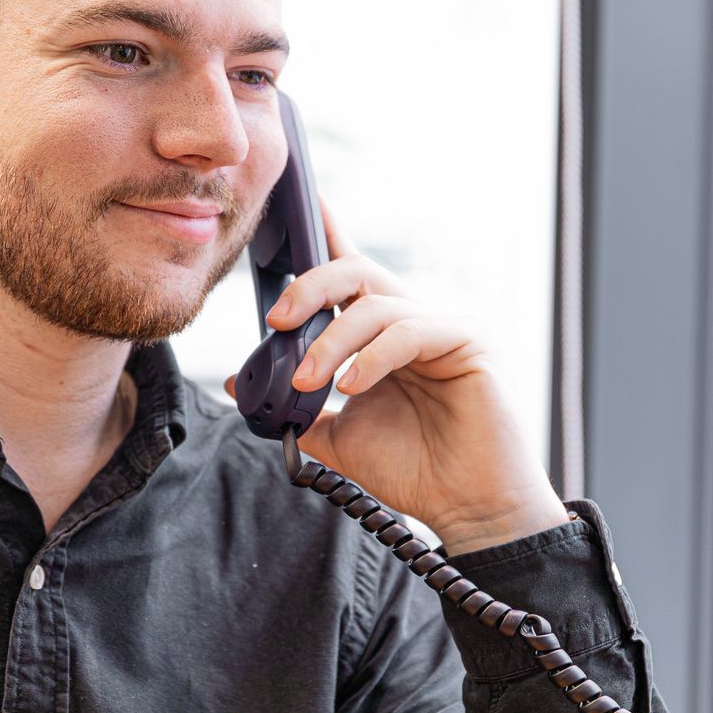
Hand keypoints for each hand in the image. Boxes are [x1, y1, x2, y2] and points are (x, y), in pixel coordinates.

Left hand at [224, 198, 569, 553]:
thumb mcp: (337, 436)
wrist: (470, 511)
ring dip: (330, 342)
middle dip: (308, 287)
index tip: (295, 201)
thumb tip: (241, 383)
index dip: (324, 231)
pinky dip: (371, 356)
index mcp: (384, 334)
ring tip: (306, 382)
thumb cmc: (415, 470)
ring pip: (377, 303)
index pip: (350, 271)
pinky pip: (409, 330)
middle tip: (276, 321)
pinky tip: (350, 386)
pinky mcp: (470, 341)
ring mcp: (446, 326)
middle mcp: (415, 319)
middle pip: (356, 272)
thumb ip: (295, 406)